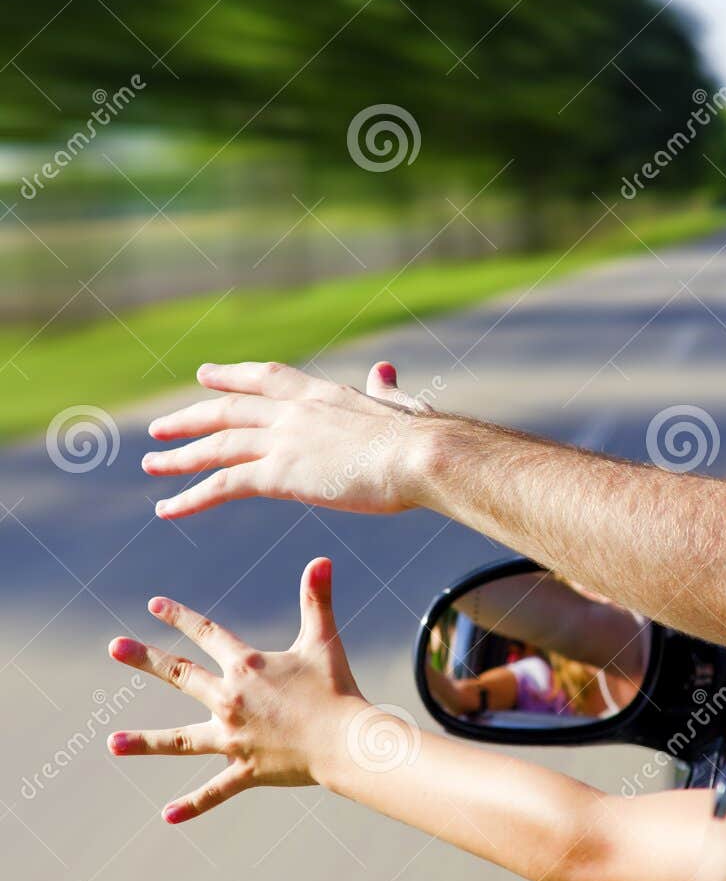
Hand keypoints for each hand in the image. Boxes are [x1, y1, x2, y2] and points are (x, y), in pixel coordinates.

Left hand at [107, 558, 358, 822]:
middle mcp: (230, 700)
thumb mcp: (324, 641)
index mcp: (246, 667)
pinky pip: (214, 791)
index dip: (181, 616)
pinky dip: (192, 805)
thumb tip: (322, 558)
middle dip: (145, 658)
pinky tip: (167, 816)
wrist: (345, 740)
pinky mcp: (245, 770)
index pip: (207, 634)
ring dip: (144, 741)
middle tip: (114, 646)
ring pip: (180, 740)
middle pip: (180, 675)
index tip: (154, 605)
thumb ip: (318, 600)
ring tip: (112, 744)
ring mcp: (233, 738)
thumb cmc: (337, 689)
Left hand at [143, 359, 434, 520]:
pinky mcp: (280, 475)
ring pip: (216, 445)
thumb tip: (387, 371)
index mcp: (320, 393)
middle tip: (160, 429)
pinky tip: (168, 508)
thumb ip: (384, 391)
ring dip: (179, 456)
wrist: (419, 455)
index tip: (204, 377)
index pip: (263, 378)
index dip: (230, 377)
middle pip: (227, 410)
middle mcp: (292, 411)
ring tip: (151, 465)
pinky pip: (223, 484)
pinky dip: (191, 497)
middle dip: (190, 419)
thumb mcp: (397, 407)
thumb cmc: (420, 439)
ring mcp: (282, 440)